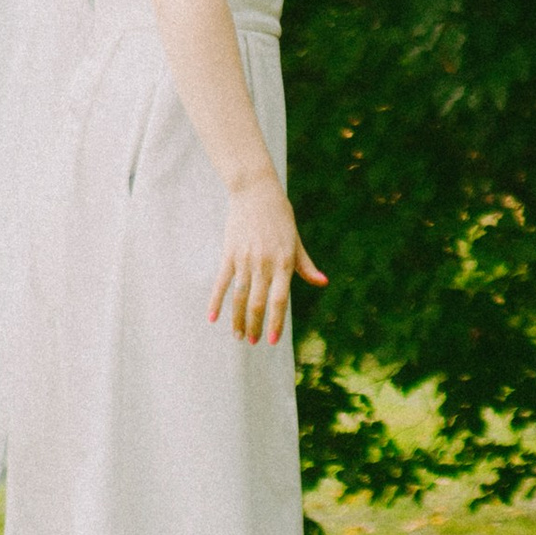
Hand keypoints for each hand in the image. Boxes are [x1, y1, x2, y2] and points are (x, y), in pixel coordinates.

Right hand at [208, 178, 325, 346]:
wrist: (256, 192)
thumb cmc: (280, 217)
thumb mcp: (296, 240)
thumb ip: (306, 265)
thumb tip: (322, 282)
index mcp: (285, 262)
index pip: (280, 300)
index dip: (276, 322)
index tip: (272, 341)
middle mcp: (265, 263)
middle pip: (259, 303)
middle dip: (256, 326)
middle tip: (253, 342)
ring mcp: (246, 259)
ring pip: (240, 297)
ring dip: (238, 319)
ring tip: (238, 336)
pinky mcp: (230, 254)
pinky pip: (222, 283)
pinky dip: (216, 301)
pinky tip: (212, 318)